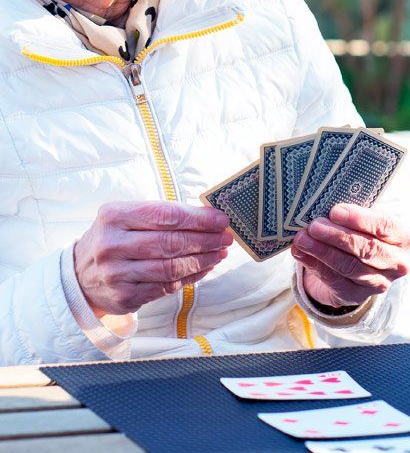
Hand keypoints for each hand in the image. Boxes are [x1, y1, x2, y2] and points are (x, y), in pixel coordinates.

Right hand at [74, 202, 231, 315]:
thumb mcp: (129, 217)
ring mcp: (117, 273)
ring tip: (220, 253)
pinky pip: (167, 286)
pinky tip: (204, 268)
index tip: (221, 220)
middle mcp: (112, 244)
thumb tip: (209, 217)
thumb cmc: (115, 239)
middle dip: (205, 240)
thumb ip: (165, 215)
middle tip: (225, 238)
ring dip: (203, 260)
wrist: (80, 275)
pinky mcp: (125, 296)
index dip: (199, 219)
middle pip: (171, 242)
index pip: (166, 215)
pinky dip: (191, 277)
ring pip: (171, 267)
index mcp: (114, 216)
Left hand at [291, 204, 409, 308]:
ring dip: (322, 251)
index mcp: (403, 237)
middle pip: (367, 249)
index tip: (335, 211)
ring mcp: (379, 282)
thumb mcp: (366, 220)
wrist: (359, 265)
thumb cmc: (363, 233)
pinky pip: (334, 280)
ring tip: (302, 238)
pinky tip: (301, 253)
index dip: (359, 219)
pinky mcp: (357, 295)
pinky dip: (314, 265)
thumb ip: (353, 214)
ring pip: (349, 266)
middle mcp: (397, 263)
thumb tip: (325, 208)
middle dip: (337, 236)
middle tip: (314, 225)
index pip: (385, 226)